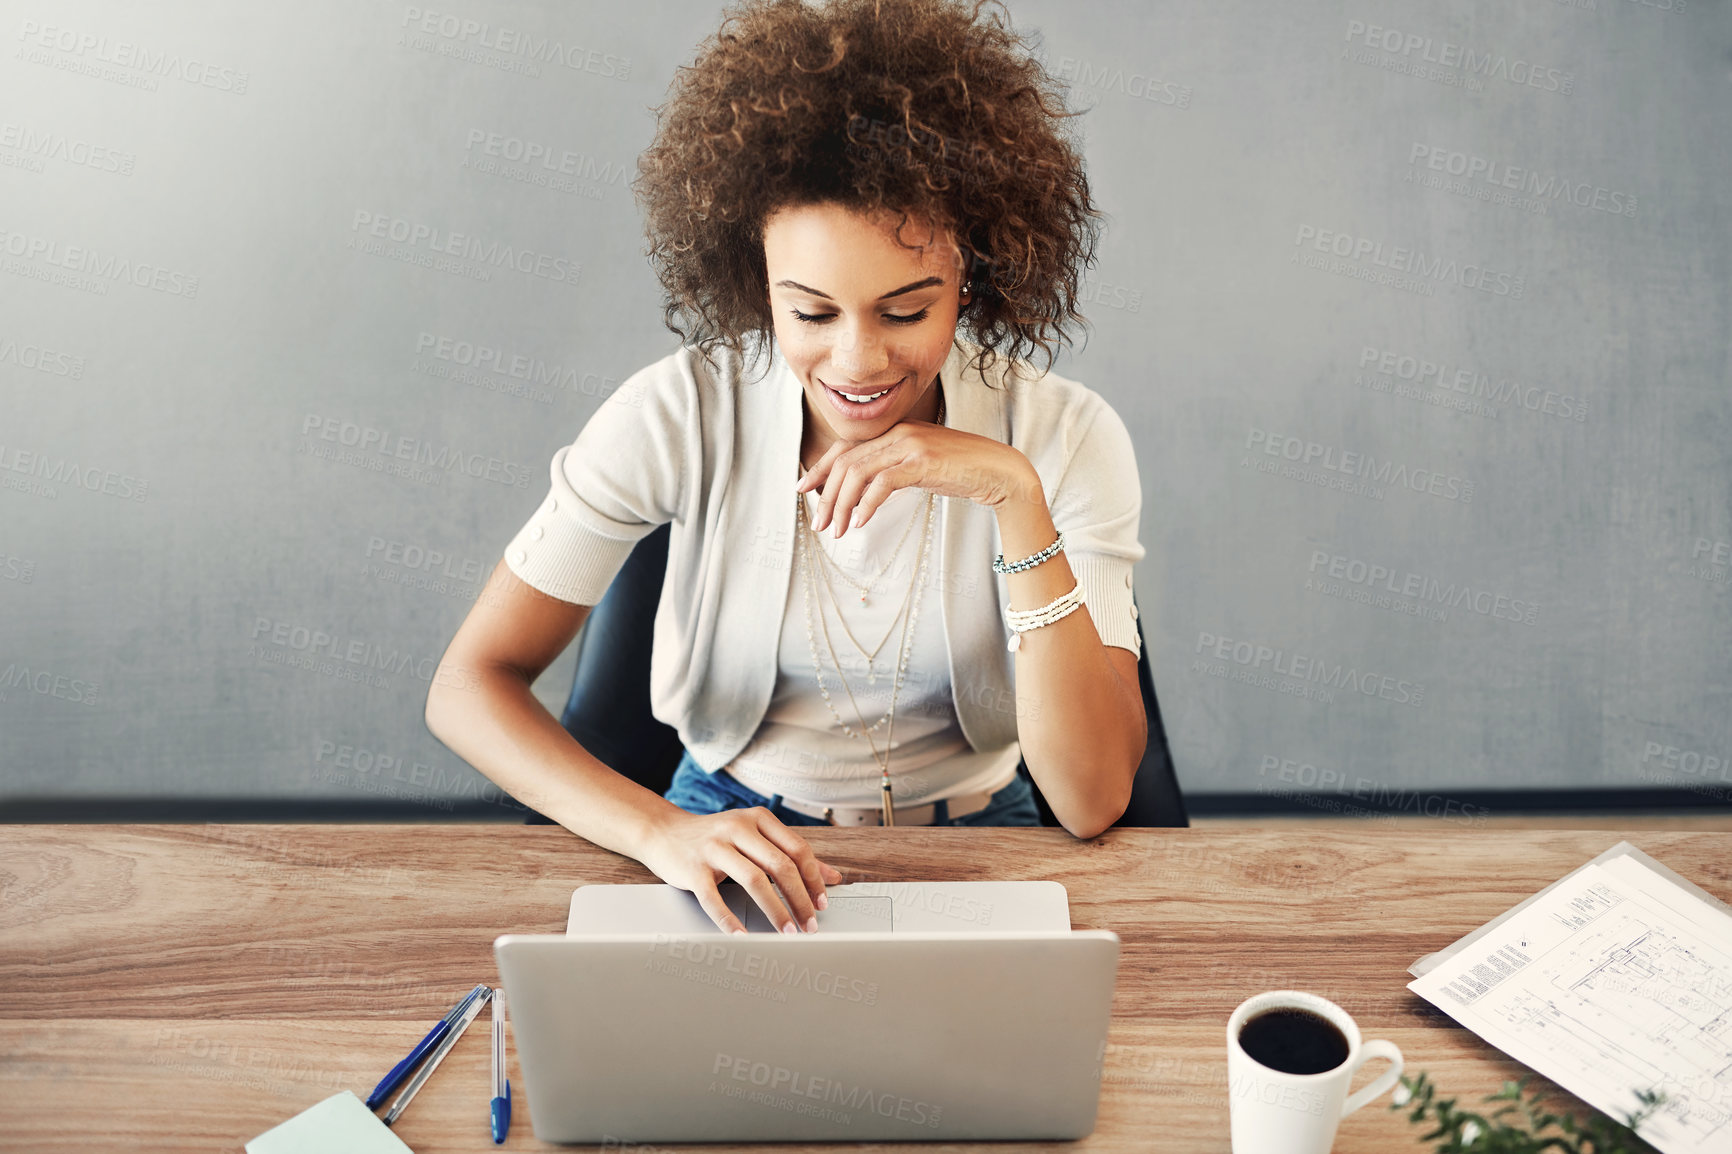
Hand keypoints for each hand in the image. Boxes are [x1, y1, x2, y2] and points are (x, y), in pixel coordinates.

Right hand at [637, 806, 844, 933]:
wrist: (663, 831)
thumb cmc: (715, 837)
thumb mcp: (755, 837)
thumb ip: (791, 853)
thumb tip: (833, 876)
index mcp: (758, 818)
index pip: (797, 849)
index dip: (814, 879)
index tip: (822, 904)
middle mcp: (737, 828)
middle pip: (780, 865)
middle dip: (799, 899)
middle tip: (809, 924)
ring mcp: (714, 847)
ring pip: (753, 880)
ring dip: (775, 911)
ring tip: (787, 932)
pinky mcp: (692, 868)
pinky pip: (714, 898)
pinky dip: (729, 920)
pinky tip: (741, 934)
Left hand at [796, 421, 1036, 538]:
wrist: (999, 471)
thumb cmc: (960, 472)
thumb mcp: (919, 467)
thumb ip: (891, 470)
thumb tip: (860, 493)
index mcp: (893, 431)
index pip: (845, 447)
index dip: (820, 468)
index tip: (804, 490)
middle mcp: (898, 433)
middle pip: (846, 462)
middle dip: (827, 496)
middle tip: (819, 525)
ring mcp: (910, 445)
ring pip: (858, 473)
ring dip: (841, 505)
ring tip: (837, 531)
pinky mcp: (922, 462)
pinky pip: (882, 483)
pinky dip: (867, 504)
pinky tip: (861, 523)